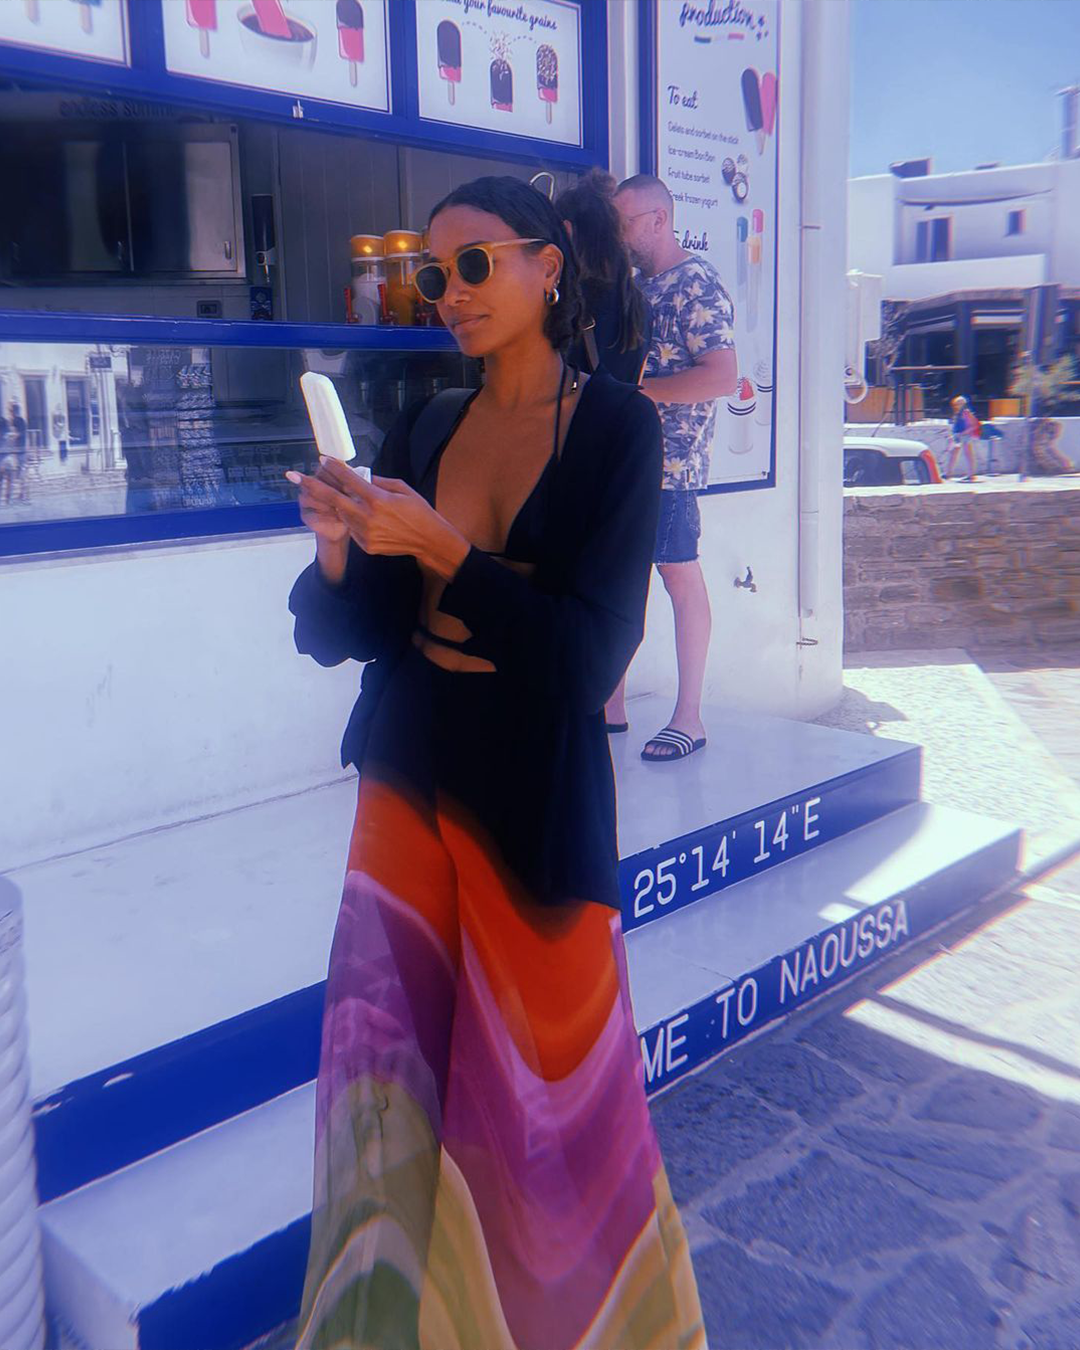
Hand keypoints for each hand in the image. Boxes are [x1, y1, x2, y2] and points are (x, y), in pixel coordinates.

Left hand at [287, 460, 469, 579]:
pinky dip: (354, 520)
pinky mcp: (365, 545)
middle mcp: (368, 516)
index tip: (322, 459)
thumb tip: (359, 477)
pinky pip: (352, 528)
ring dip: (338, 505)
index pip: (349, 480)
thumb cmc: (420, 512)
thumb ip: (378, 482)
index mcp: (378, 499)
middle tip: (292, 476)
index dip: (334, 468)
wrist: (429, 541)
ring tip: (341, 498)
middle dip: (312, 486)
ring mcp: (365, 533)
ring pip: (342, 514)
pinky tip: (369, 519)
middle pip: (333, 499)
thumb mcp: (403, 489)